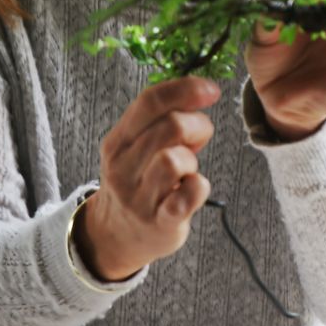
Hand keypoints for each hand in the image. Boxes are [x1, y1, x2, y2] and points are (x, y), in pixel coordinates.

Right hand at [74, 76, 218, 280]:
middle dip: (197, 125)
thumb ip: (160, 121)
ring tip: (187, 170)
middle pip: (170, 126)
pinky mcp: (160, 223)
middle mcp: (123, 168)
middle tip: (199, 139)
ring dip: (192, 160)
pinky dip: (199, 187)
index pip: (150, 101)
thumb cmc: (137, 183)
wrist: (114, 237)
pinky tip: (193, 189)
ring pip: (175, 159)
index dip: (185, 89)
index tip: (211, 90)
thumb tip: (200, 93)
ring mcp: (139, 198)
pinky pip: (188, 196)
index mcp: (117, 142)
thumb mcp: (135, 149)